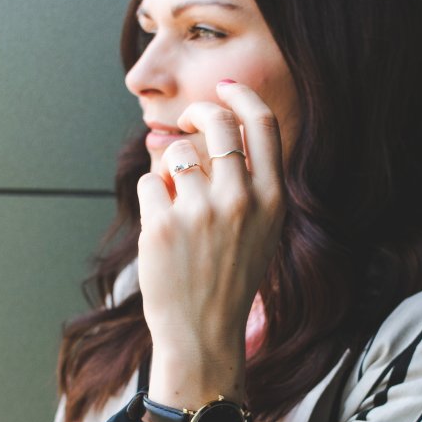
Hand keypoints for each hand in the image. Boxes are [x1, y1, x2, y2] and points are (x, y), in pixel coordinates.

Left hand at [136, 81, 284, 415]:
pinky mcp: (164, 224)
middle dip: (197, 113)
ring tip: (176, 206)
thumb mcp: (261, 232)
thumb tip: (216, 128)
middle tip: (188, 122)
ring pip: (174, 154)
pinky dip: (151, 200)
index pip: (262, 125)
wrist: (203, 334)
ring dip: (169, 171)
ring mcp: (201, 211)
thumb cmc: (228, 281)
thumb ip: (250, 183)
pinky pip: (148, 182)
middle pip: (216, 124)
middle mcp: (241, 200)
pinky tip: (162, 230)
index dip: (241, 96)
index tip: (224, 87)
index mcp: (272, 201)